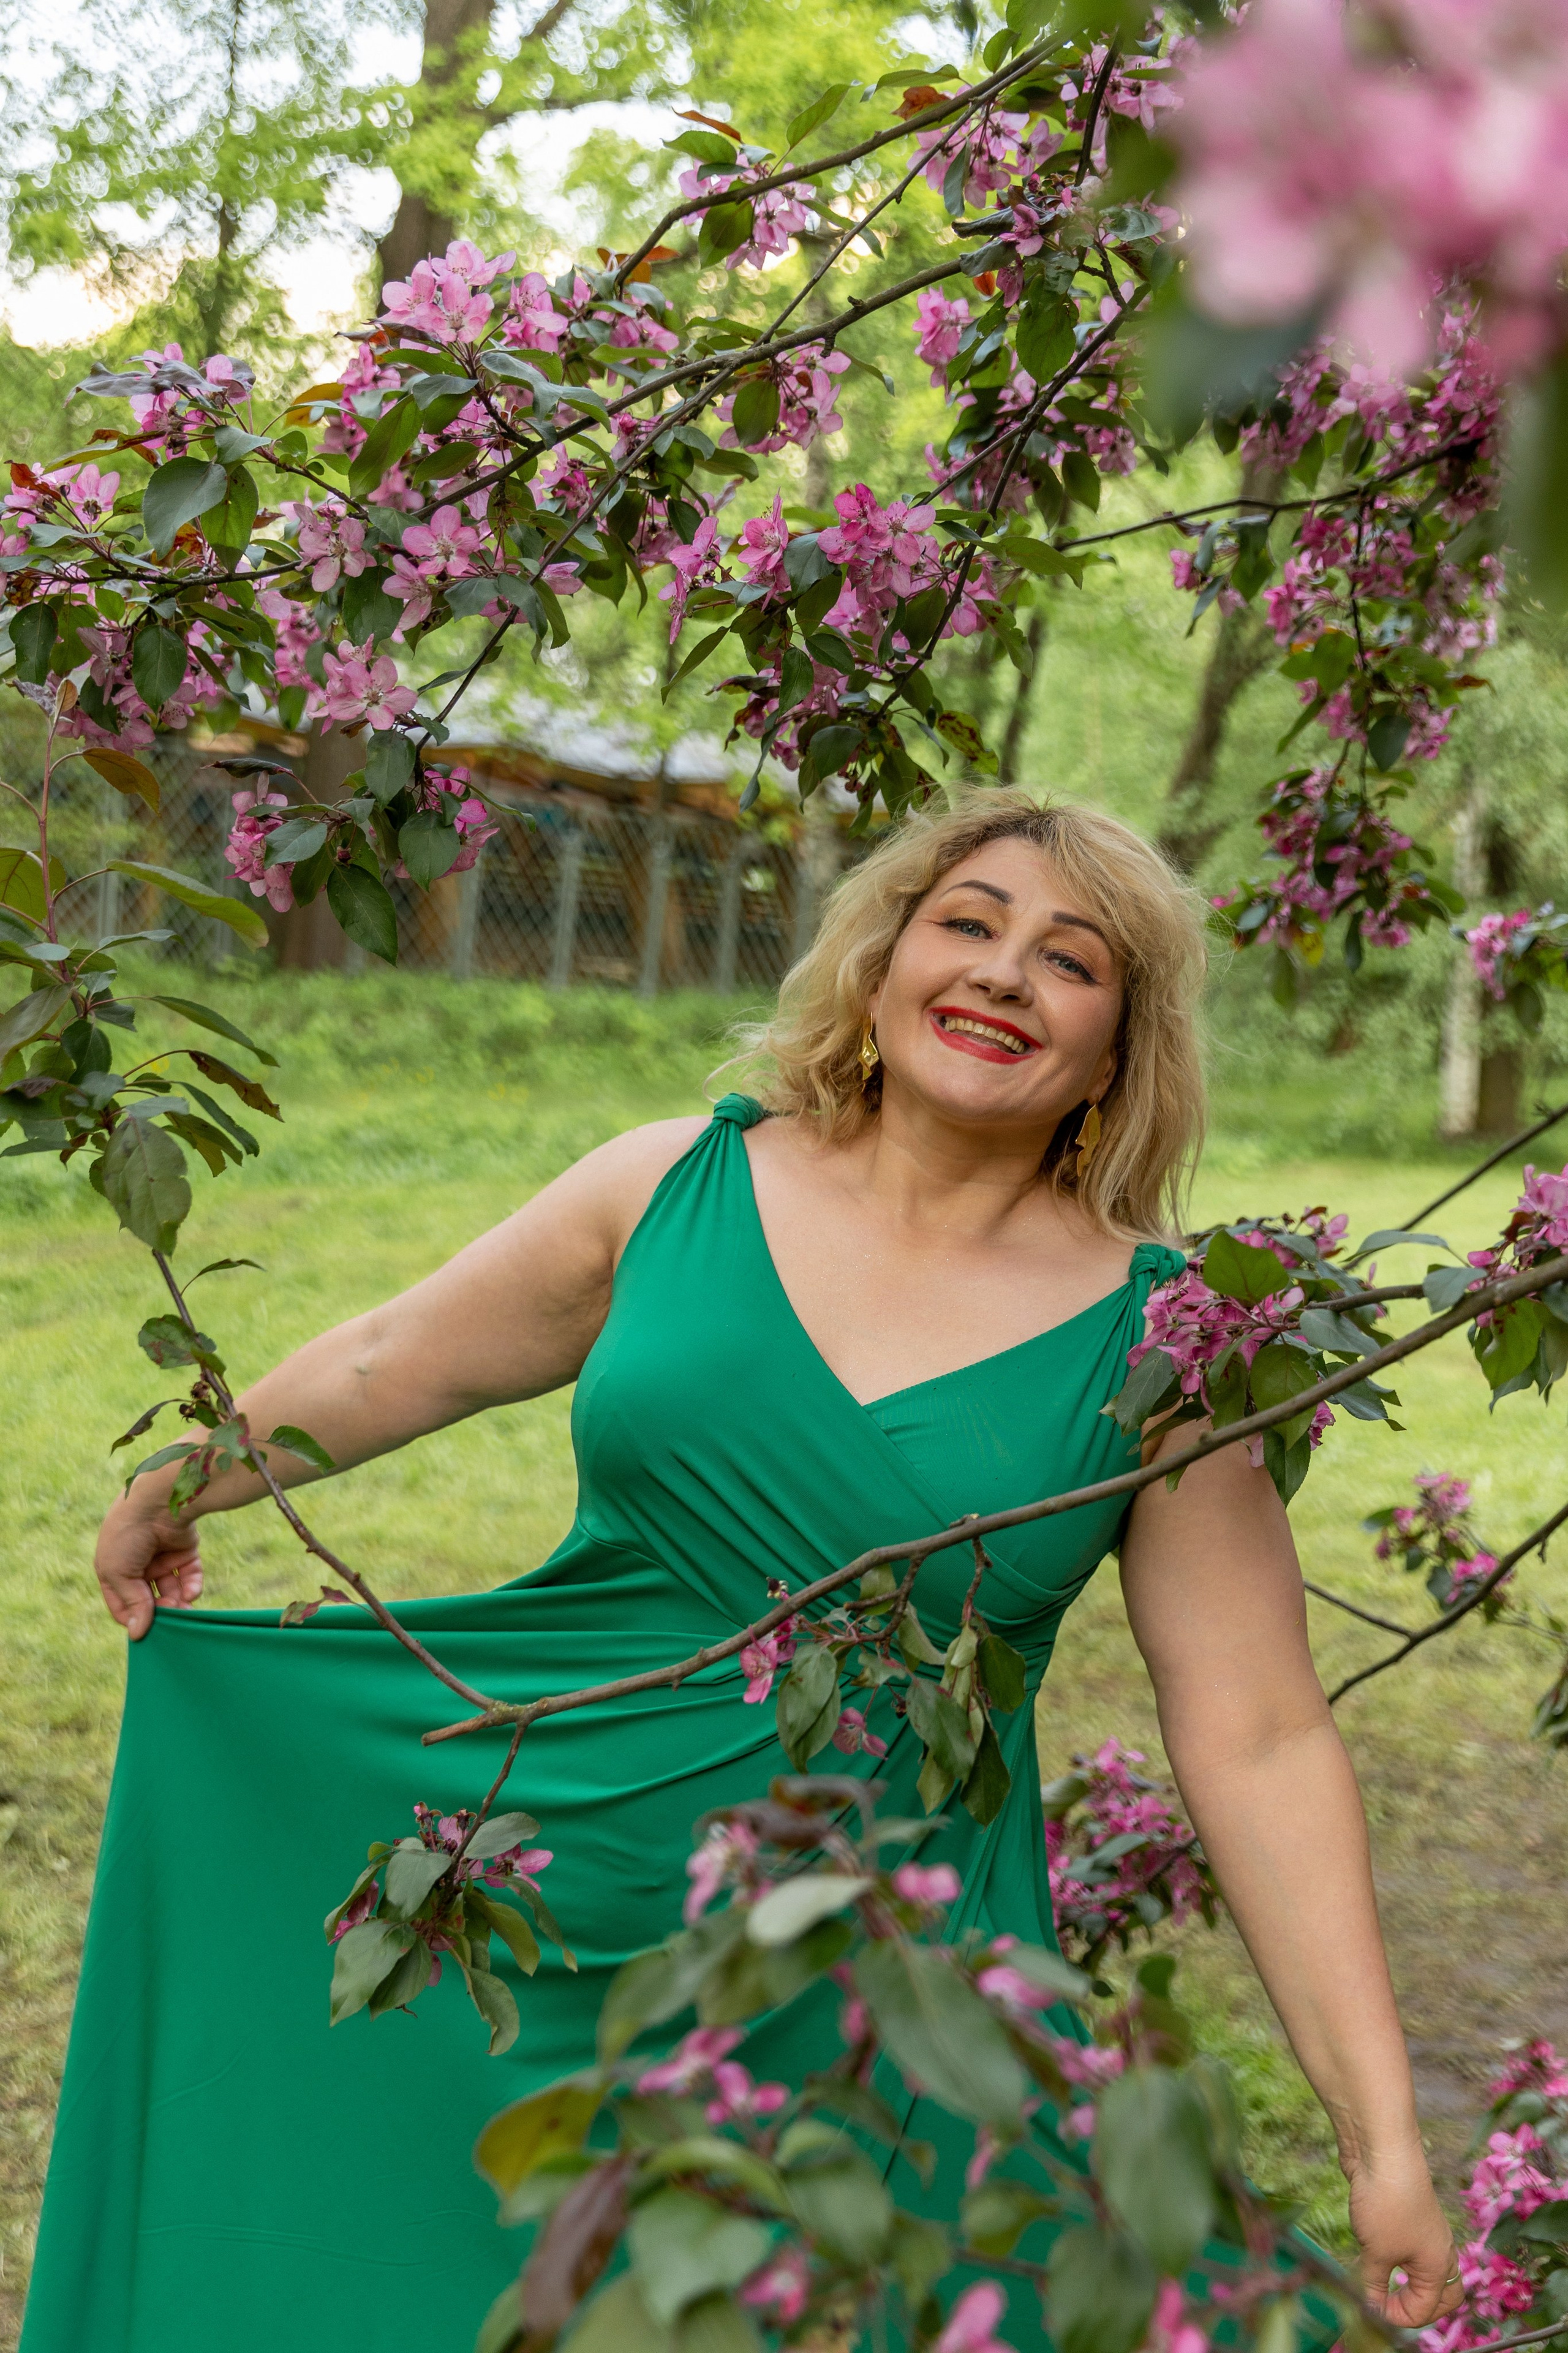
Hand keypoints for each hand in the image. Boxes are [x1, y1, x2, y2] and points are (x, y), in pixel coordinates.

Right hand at [94, 1491, 203, 1639]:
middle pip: (149, 1600)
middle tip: (170, 1623)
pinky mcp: (185, 1550)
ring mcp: (162, 1557)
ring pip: (172, 1590)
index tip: (144, 1631)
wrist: (158, 1502)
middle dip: (159, 1613)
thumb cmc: (128, 1535)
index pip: (121, 1604)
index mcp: (114, 1568)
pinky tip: (191, 1594)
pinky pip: (190, 1575)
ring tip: (183, 1610)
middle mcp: (138, 1564)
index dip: (132, 1618)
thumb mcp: (119, 1572)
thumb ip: (131, 1603)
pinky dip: (192, 1586)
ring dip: (178, 1604)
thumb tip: (137, 1634)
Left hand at [1348, 2148, 1462, 2326]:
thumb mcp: (1376, 2253)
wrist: (1382, 2150)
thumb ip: (1374, 2286)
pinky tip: (1374, 2254)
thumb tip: (1371, 2310)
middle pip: (1443, 2294)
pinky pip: (1409, 2247)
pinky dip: (1396, 2260)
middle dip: (1420, 2308)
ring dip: (1408, 2283)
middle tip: (1391, 2309)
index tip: (1371, 2309)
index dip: (1398, 2317)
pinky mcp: (1406, 2213)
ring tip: (1382, 2287)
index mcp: (1439, 2266)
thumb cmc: (1387, 2204)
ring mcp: (1424, 2230)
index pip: (1427, 2309)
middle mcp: (1439, 2249)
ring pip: (1426, 2269)